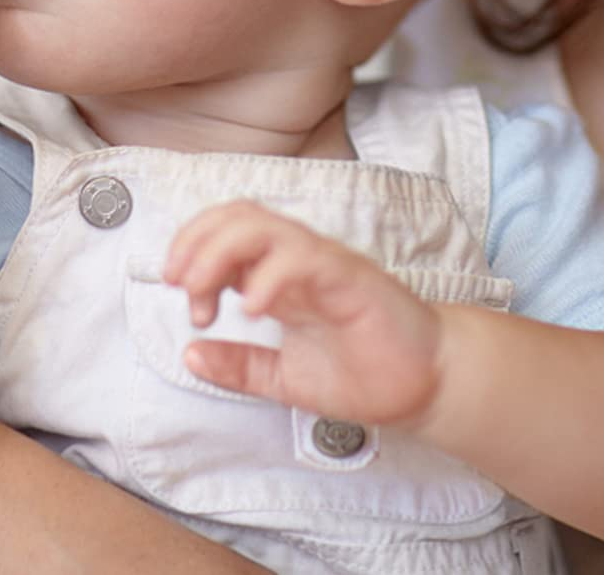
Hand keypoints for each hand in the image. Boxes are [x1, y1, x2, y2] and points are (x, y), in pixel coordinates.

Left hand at [164, 200, 444, 428]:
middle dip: (195, 241)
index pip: (223, 229)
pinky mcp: (351, 277)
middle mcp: (296, 257)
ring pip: (262, 224)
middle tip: (180, 285)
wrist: (426, 387)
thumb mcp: (283, 377)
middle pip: (235, 214)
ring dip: (220, 251)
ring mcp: (323, 262)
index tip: (177, 290)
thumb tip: (189, 355)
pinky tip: (251, 307)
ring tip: (204, 293)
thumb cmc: (361, 373)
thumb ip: (239, 366)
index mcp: (276, 273)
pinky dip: (268, 276)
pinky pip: (303, 258)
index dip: (189, 247)